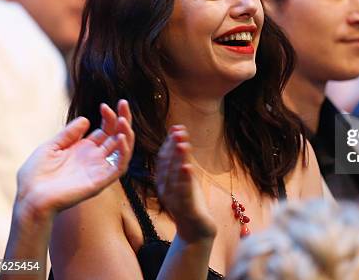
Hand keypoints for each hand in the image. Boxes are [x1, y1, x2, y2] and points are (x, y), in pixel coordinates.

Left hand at [15, 100, 134, 218]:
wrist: (30, 198)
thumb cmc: (35, 176)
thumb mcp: (50, 147)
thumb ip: (68, 134)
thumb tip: (86, 119)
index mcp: (84, 149)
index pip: (106, 130)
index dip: (108, 117)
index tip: (104, 106)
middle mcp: (95, 158)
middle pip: (117, 136)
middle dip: (123, 119)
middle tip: (124, 103)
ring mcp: (99, 170)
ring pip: (123, 151)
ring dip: (127, 134)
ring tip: (123, 120)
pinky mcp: (100, 182)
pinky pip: (119, 167)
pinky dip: (124, 153)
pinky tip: (120, 138)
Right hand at [156, 125, 216, 243]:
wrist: (195, 230)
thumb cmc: (190, 201)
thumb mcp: (185, 177)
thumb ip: (182, 158)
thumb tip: (179, 134)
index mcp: (163, 181)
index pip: (163, 159)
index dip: (169, 143)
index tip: (176, 128)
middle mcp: (165, 189)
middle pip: (167, 165)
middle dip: (173, 147)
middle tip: (178, 132)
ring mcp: (174, 199)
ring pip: (174, 177)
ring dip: (178, 159)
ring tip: (183, 144)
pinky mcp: (185, 208)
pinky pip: (184, 192)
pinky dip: (185, 179)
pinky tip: (188, 167)